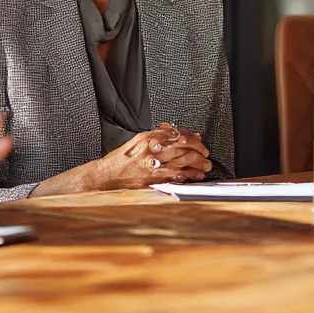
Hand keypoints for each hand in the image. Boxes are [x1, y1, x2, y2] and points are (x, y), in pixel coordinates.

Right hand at [90, 124, 211, 190]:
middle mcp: (152, 150)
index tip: (198, 139)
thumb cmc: (121, 160)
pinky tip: (196, 176)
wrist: (107, 176)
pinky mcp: (154, 179)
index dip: (191, 136)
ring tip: (206, 165)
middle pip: (183, 146)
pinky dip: (190, 176)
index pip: (176, 133)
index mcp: (148, 138)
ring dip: (199, 163)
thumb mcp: (137, 142)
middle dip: (199, 149)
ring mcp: (154, 165)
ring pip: (183, 161)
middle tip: (205, 152)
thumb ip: (157, 138)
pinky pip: (177, 176)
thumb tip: (178, 136)